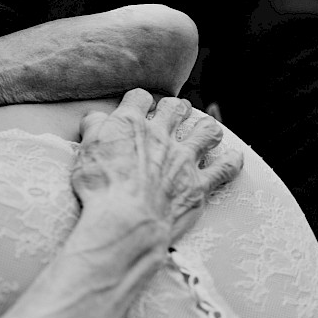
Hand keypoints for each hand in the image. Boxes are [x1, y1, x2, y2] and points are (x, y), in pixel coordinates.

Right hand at [71, 89, 242, 242]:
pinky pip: (225, 168)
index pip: (140, 97)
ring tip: (202, 130)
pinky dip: (231, 161)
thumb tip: (97, 117)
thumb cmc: (99, 188)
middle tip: (173, 115)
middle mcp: (161, 136)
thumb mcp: (84, 151)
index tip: (137, 108)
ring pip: (206, 131)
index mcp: (131, 124)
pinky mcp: (199, 185)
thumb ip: (93, 128)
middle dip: (175, 108)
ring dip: (205, 128)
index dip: (139, 101)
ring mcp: (184, 160)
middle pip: (175, 108)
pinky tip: (232, 157)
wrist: (124, 220)